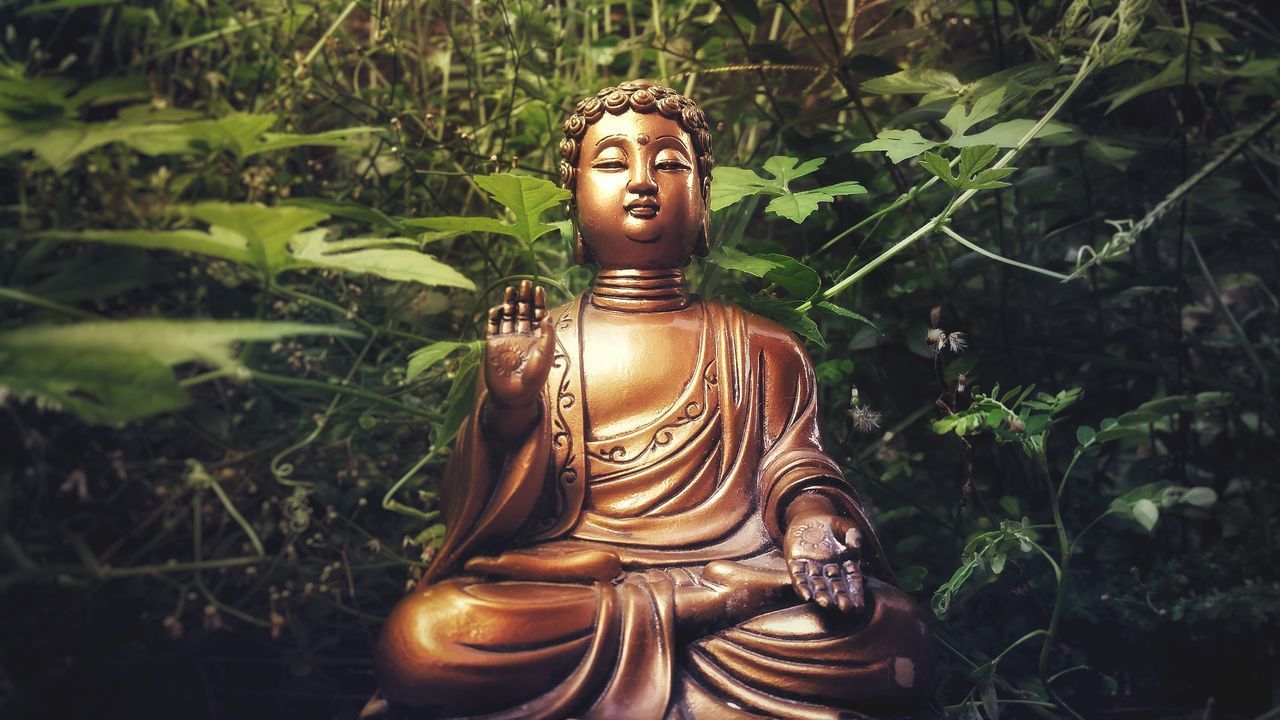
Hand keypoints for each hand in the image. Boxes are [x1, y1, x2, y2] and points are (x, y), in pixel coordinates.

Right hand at [484, 280, 554, 410]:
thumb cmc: (534, 379)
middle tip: (524, 283)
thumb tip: (546, 315)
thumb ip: (547, 335)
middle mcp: (523, 336)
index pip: (538, 313)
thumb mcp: (545, 356)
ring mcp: (507, 339)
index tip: (538, 288)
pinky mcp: (493, 344)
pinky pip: (492, 326)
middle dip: (524, 297)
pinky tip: (498, 308)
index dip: (538, 300)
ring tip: (510, 289)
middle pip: (523, 311)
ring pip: (508, 315)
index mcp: (538, 337)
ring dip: (509, 302)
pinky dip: (494, 316)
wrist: (514, 396)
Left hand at [783, 501, 864, 613]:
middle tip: (844, 608)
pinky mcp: (795, 563)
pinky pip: (798, 577)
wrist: (809, 517)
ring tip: (825, 604)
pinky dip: (801, 586)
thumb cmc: (833, 524)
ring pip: (817, 585)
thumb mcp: (846, 526)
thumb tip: (855, 548)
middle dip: (839, 598)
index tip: (859, 606)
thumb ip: (853, 535)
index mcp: (845, 564)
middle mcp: (829, 570)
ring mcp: (812, 568)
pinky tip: (805, 596)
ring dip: (821, 595)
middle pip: (835, 587)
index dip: (856, 594)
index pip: (852, 581)